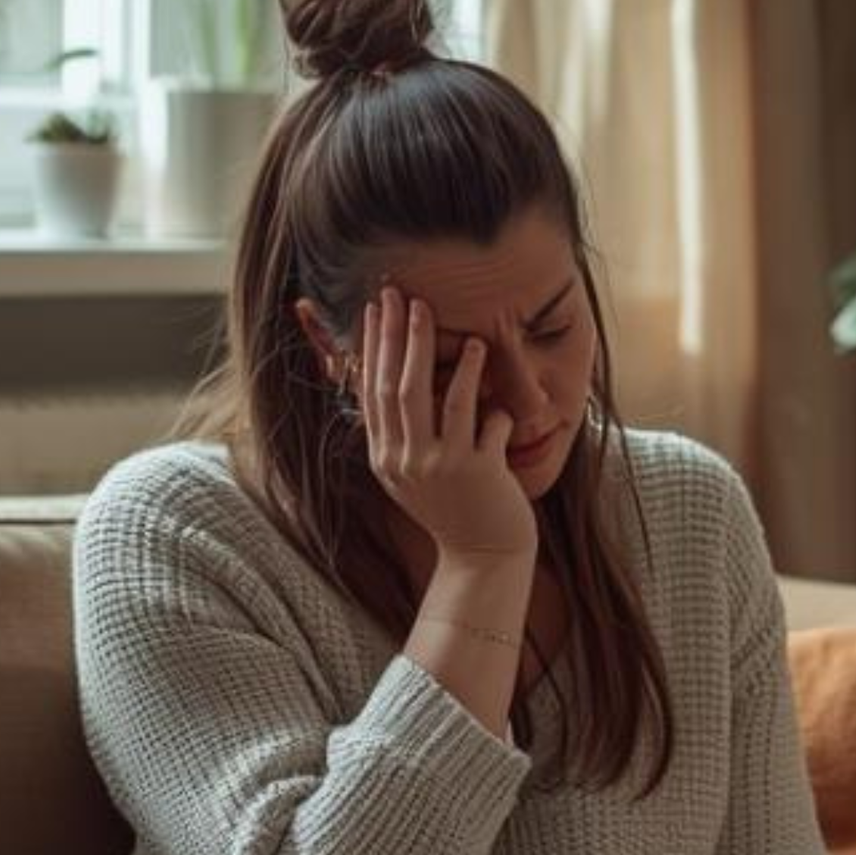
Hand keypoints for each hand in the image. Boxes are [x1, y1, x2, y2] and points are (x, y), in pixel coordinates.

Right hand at [360, 285, 534, 560]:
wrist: (482, 558)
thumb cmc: (454, 508)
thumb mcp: (414, 474)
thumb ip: (404, 434)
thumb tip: (397, 379)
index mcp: (384, 458)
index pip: (372, 392)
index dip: (373, 348)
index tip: (375, 310)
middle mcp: (404, 461)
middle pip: (397, 386)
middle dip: (397, 337)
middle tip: (402, 296)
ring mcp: (440, 467)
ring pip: (436, 397)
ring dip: (438, 353)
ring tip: (443, 318)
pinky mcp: (477, 472)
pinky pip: (481, 419)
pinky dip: (483, 389)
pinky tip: (483, 359)